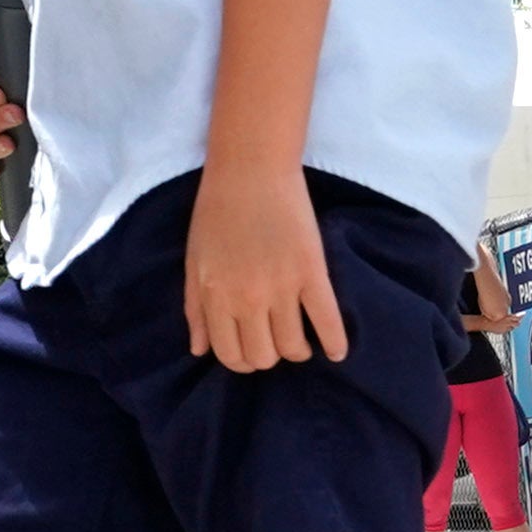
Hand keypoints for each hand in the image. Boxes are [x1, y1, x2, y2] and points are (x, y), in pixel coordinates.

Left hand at [182, 159, 345, 373]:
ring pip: (293, 347)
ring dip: (297, 350)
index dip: (243, 360)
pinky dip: (335, 343)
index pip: (230, 354)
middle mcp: (247, 299)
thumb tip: (198, 350)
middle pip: (263, 357)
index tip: (252, 350)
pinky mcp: (312, 272)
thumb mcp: (194, 263)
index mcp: (215, 298)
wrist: (250, 170)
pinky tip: (337, 352)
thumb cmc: (216, 213)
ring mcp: (281, 287)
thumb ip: (195, 309)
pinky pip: (327, 321)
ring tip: (300, 338)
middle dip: (268, 356)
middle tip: (274, 340)